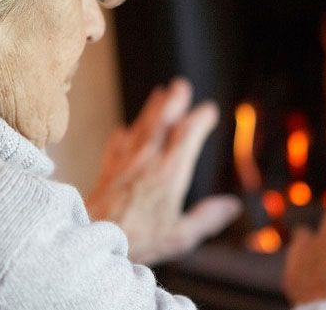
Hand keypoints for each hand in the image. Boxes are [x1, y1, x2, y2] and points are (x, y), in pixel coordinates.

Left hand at [85, 78, 241, 264]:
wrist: (92, 236)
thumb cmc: (137, 239)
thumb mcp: (180, 236)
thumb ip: (207, 218)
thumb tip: (233, 206)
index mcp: (169, 173)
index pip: (188, 135)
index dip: (200, 118)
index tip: (209, 109)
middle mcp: (147, 160)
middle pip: (162, 121)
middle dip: (173, 100)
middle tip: (181, 85)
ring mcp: (125, 162)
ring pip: (140, 127)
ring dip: (151, 109)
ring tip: (158, 94)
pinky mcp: (107, 169)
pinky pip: (117, 144)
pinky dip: (124, 135)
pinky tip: (124, 131)